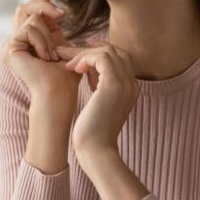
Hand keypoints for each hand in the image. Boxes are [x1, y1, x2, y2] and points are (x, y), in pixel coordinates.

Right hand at [2, 0, 80, 99]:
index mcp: (29, 40)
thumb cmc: (66, 74)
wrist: (59, 91)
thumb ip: (54, 27)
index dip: (42, 4)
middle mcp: (17, 41)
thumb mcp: (62, 44)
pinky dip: (42, 41)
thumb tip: (49, 3)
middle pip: (23, 8)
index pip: (29, 11)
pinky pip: (29, 28)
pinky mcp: (10, 47)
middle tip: (61, 15)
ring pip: (33, 18)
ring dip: (49, 35)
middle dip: (44, 7)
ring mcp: (12, 44)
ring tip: (52, 56)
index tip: (61, 11)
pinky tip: (45, 57)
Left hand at [56, 41, 139, 162]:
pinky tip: (74, 69)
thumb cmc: (92, 133)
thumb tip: (90, 75)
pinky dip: (85, 58)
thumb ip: (100, 89)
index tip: (81, 55)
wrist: (96, 151)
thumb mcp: (99, 106)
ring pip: (108, 51)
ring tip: (68, 64)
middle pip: (116, 51)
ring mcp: (125, 84)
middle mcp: (132, 84)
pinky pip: (101, 57)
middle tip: (68, 53)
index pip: (121, 59)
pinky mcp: (113, 85)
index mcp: (130, 89)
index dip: (100, 52)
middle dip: (91, 49)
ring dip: (84, 54)